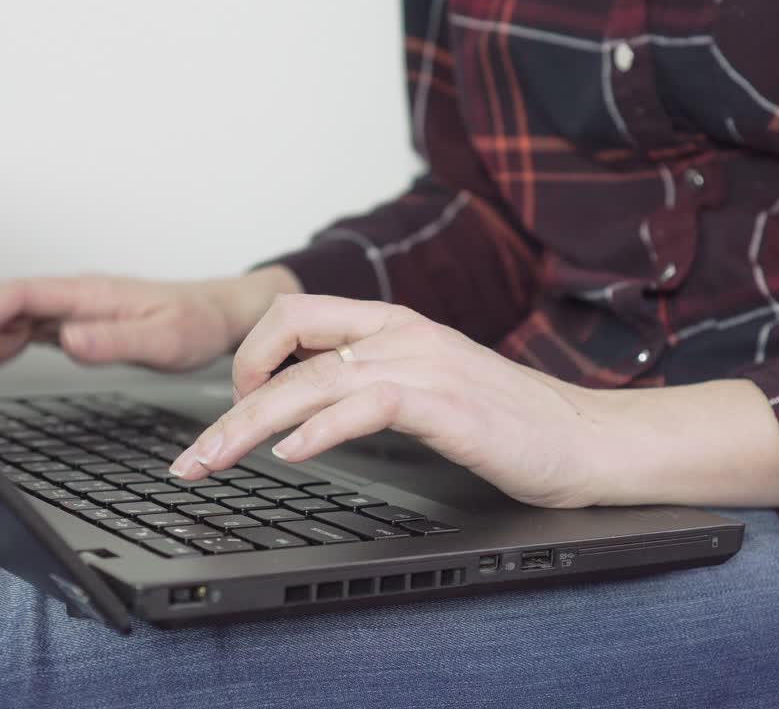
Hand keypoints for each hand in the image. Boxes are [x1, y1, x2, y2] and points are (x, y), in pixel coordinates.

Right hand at [0, 266, 299, 399]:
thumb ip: (114, 341)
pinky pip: (20, 334)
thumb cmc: (195, 323)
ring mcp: (69, 311)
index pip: (19, 297)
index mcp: (88, 294)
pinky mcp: (72, 326)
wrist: (218, 314)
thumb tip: (68, 341)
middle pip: (2, 313)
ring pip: (6, 326)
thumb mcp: (162, 339)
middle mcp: (72, 298)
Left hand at [168, 294, 603, 507]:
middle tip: (192, 458)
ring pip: (311, 380)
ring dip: (248, 425)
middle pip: (287, 348)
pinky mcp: (444, 403)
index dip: (251, 355)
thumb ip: (373, 386)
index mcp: (395, 326)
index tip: (234, 407)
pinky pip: (364, 405)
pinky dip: (319, 430)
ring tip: (213, 463)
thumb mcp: (429, 390)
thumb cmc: (510, 422)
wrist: (587, 440)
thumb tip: (311, 411)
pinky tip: (292, 457)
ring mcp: (423, 364)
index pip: (296, 314)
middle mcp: (401, 335)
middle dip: (227, 404)